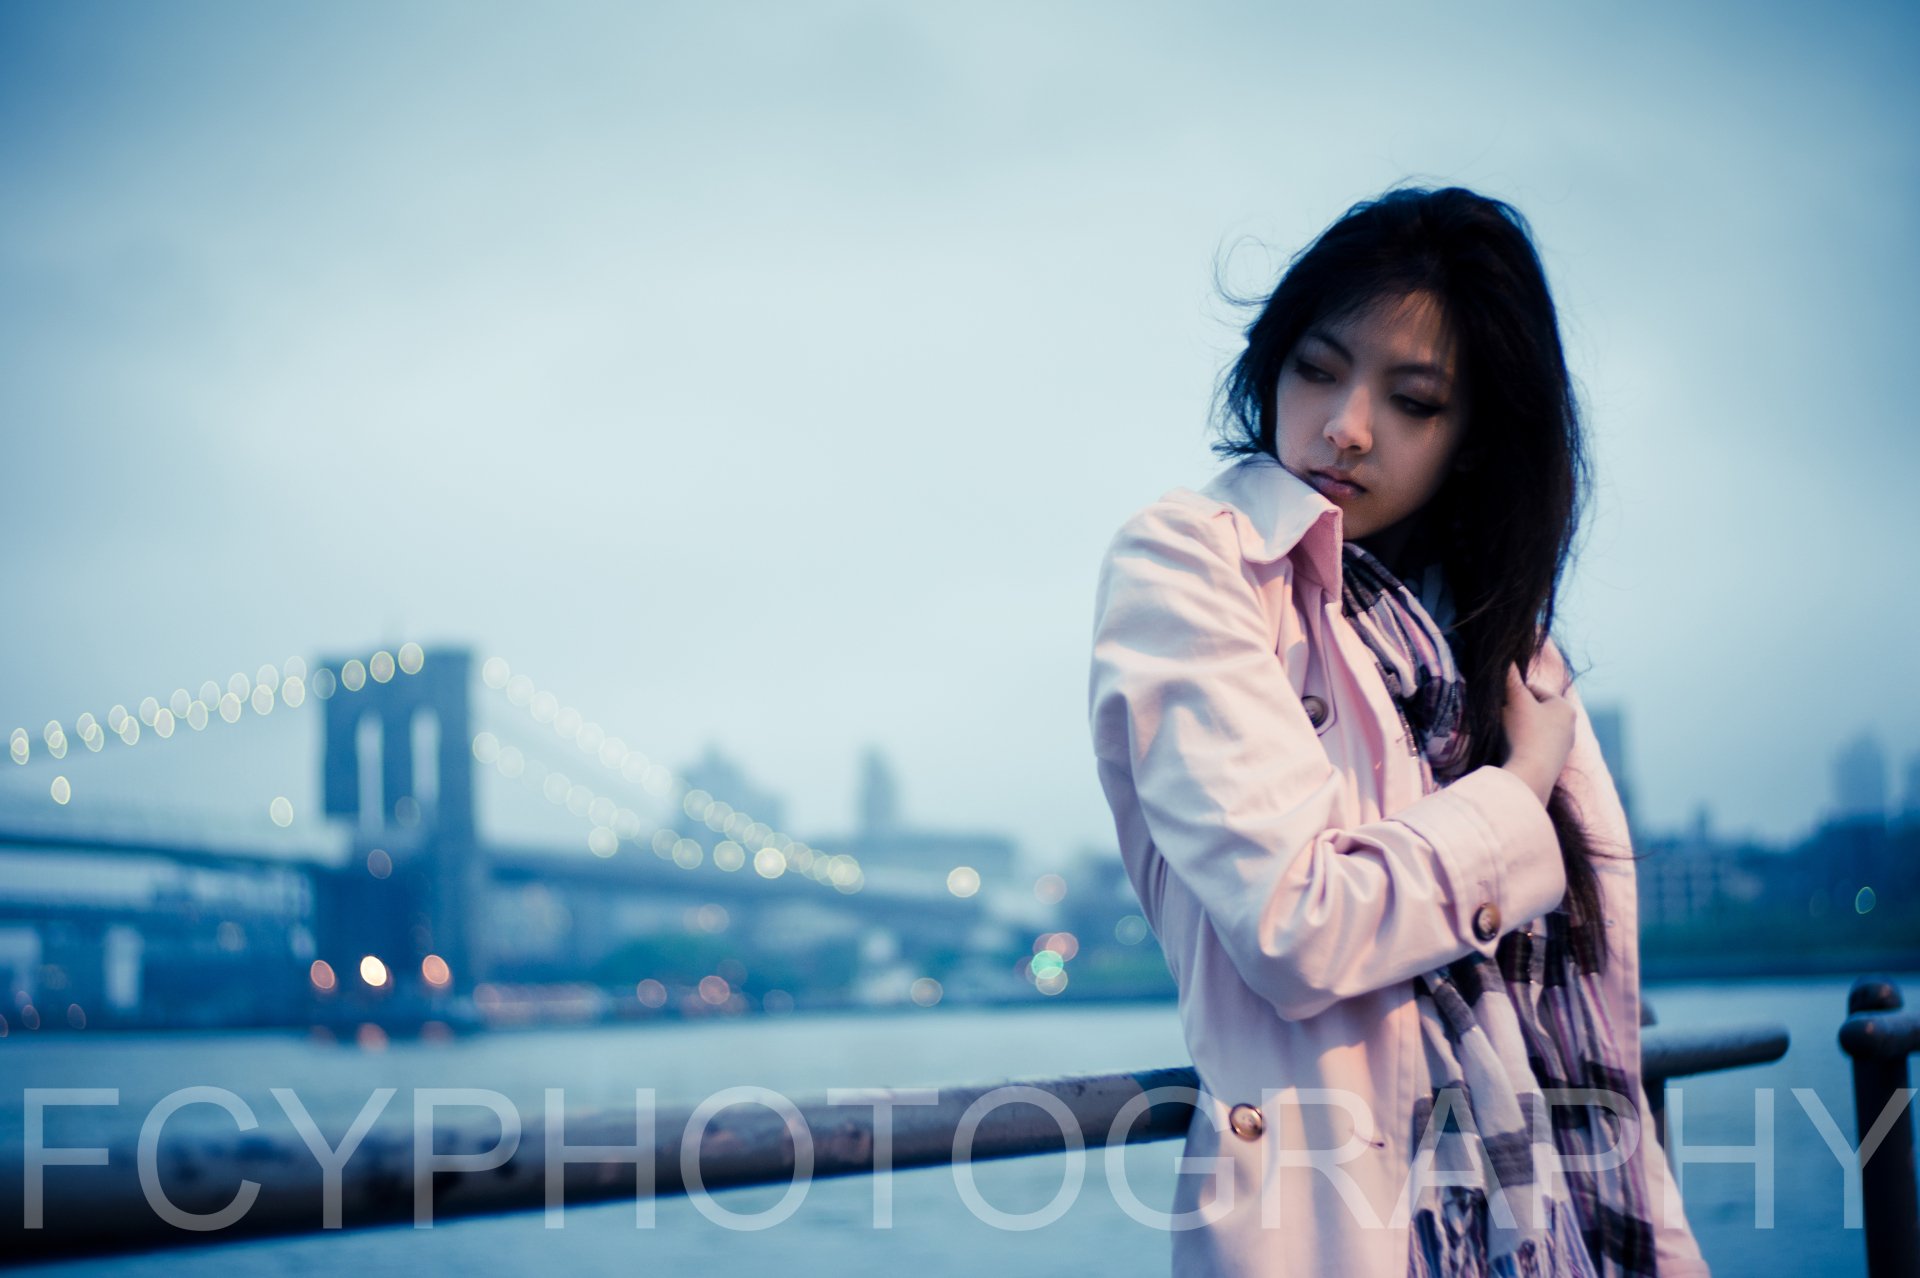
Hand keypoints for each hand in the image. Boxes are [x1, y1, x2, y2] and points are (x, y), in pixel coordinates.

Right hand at [1499, 663, 1575, 806]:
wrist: (1530, 776)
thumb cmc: (1524, 733)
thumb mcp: (1515, 700)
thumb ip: (1510, 678)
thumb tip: (1506, 657)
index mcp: (1565, 708)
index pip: (1533, 690)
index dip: (1512, 693)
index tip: (1499, 701)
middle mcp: (1570, 727)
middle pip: (1533, 710)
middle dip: (1515, 712)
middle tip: (1499, 718)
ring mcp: (1562, 748)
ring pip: (1533, 730)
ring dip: (1516, 729)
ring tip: (1503, 736)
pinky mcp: (1553, 765)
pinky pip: (1533, 747)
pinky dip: (1521, 746)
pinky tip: (1510, 751)